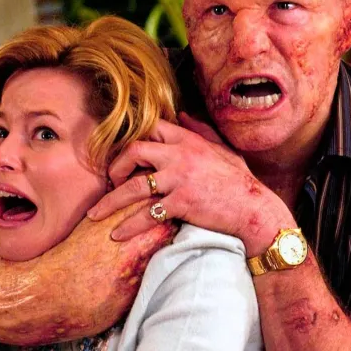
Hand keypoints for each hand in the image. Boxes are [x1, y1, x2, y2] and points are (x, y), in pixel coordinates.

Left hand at [87, 113, 292, 254]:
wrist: (254, 208)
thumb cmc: (240, 181)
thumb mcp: (223, 149)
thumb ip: (201, 131)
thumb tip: (182, 115)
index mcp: (189, 140)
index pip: (151, 128)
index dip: (133, 139)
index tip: (124, 156)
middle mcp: (181, 155)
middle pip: (134, 151)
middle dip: (115, 166)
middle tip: (109, 181)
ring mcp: (180, 179)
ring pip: (134, 186)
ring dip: (111, 201)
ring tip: (96, 214)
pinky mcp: (181, 202)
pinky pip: (147, 213)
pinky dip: (129, 225)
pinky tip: (117, 234)